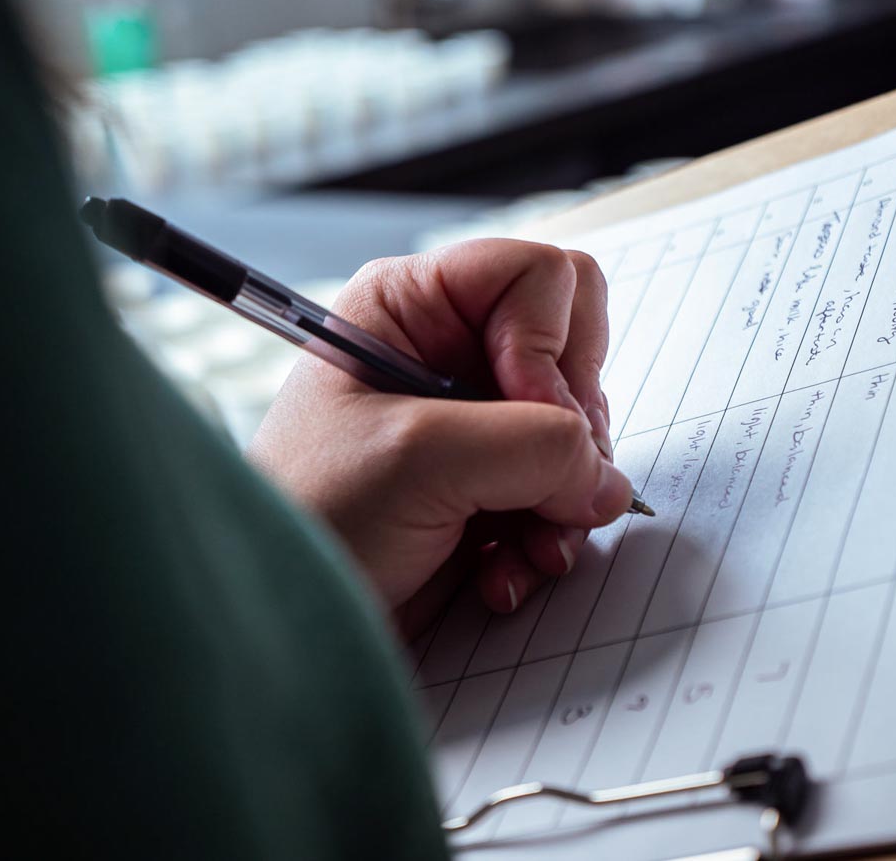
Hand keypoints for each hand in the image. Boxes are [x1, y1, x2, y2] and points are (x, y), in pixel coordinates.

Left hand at [247, 239, 630, 638]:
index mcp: (415, 307)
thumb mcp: (421, 459)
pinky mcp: (487, 483)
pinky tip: (502, 571)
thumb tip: (605, 477)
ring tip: (524, 548)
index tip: (531, 413)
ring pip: (580, 431)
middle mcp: (450, 353)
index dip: (551, 344)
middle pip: (575, 352)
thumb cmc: (313, 516)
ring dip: (565, 498)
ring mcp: (474, 422)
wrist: (290, 618)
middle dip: (574, 429)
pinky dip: (548, 535)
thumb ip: (536, 445)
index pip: (540, 276)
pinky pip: (563, 490)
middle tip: (545, 484)